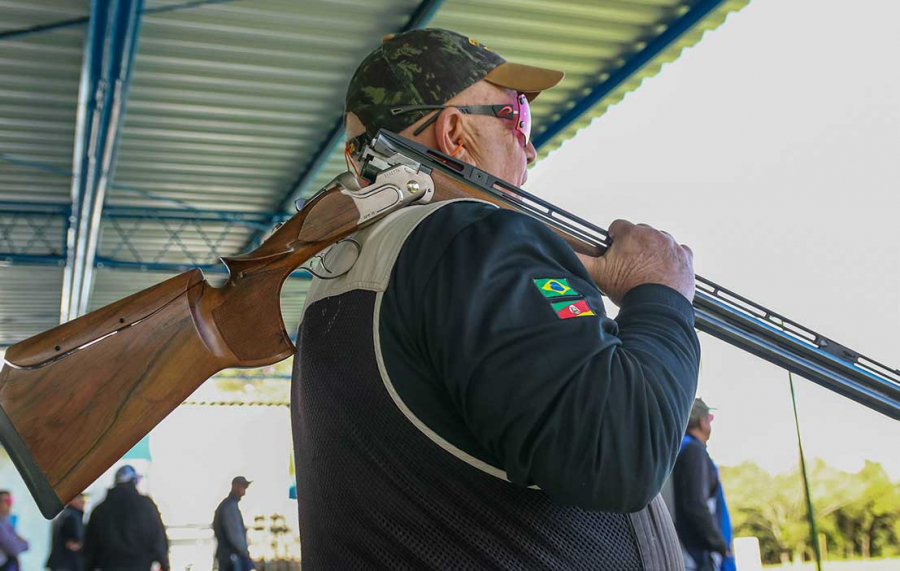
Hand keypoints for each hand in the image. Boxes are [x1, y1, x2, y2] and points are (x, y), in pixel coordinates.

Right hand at [577, 219, 693, 305]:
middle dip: (633, 245)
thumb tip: (564, 252)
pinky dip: (671, 259)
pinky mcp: (685, 257)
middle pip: (639, 233)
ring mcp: (671, 245)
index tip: (613, 251)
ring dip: (652, 251)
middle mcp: (654, 235)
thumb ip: (579, 259)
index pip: (618, 226)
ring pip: (659, 241)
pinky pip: (678, 252)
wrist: (657, 307)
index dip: (613, 240)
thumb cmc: (630, 290)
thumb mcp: (598, 273)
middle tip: (627, 265)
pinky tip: (663, 271)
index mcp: (632, 234)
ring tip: (645, 271)